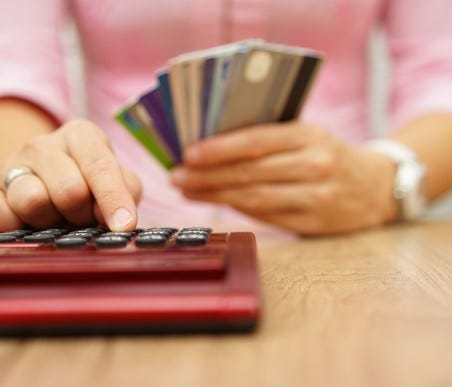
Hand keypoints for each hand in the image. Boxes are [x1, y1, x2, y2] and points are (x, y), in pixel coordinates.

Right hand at [0, 119, 141, 231]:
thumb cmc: (92, 182)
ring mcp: (13, 165)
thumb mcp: (119, 180)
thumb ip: (127, 192)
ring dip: (53, 221)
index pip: (100, 166)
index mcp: (81, 135)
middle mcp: (44, 144)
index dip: (113, 198)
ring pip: (33, 201)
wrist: (48, 181)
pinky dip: (20, 226)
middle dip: (84, 214)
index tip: (124, 226)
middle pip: (70, 190)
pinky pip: (3, 215)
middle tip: (84, 217)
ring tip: (59, 218)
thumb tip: (120, 218)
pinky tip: (32, 224)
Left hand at [170, 122, 397, 234]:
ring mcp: (317, 197)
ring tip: (187, 191)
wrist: (376, 187)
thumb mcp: (308, 135)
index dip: (219, 149)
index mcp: (310, 135)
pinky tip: (216, 203)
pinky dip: (238, 210)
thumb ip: (269, 138)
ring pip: (255, 198)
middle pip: (250, 172)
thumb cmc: (331, 154)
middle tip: (176, 176)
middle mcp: (315, 165)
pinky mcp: (313, 224)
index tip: (187, 154)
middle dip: (207, 175)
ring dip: (215, 195)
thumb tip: (215, 147)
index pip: (256, 141)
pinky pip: (267, 218)